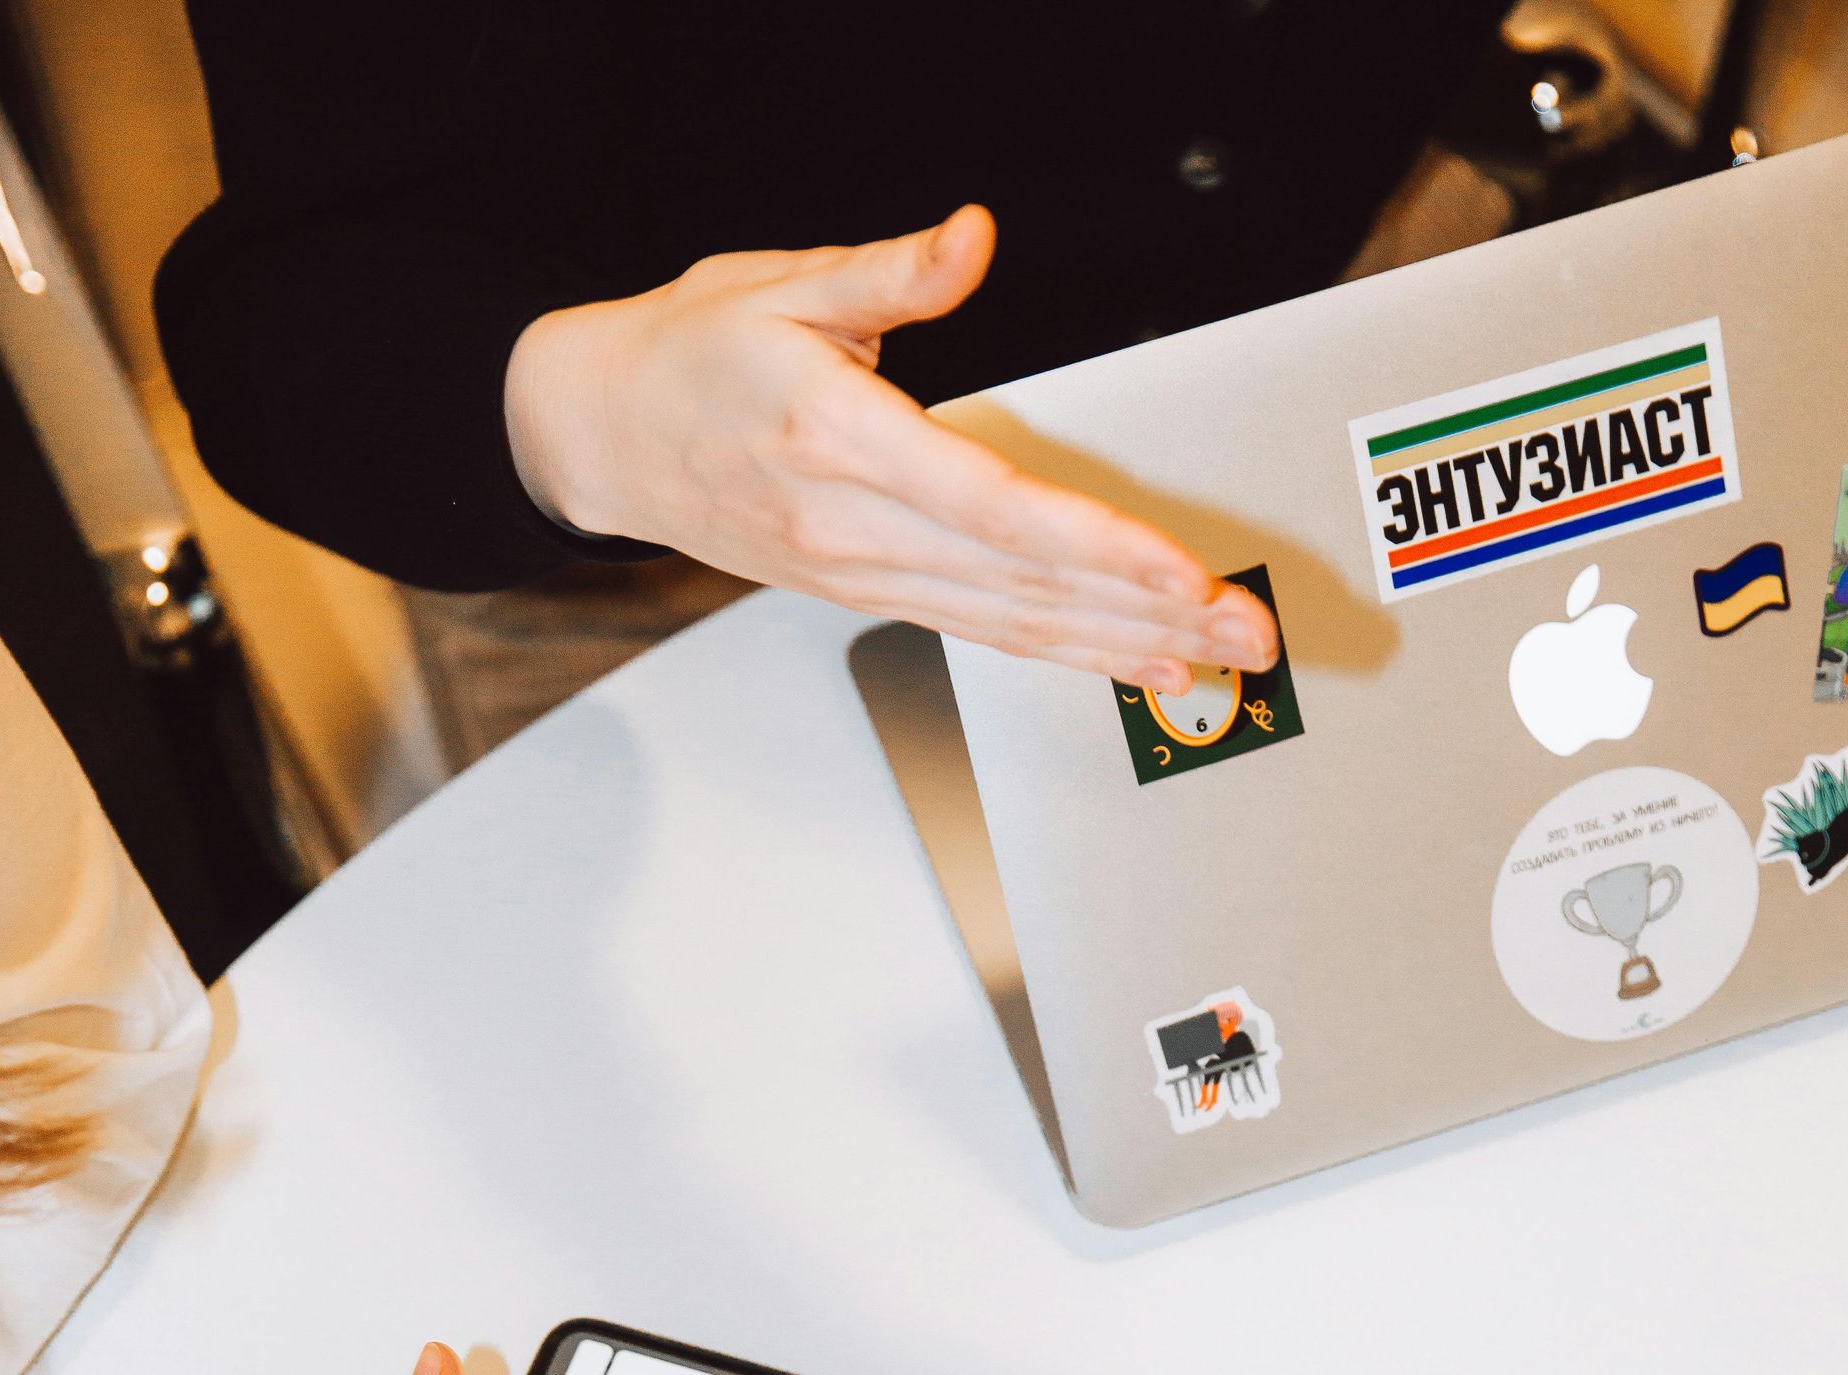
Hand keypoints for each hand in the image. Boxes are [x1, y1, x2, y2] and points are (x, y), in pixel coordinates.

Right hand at [503, 203, 1276, 692]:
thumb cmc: (689, 356)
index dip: (1103, 550)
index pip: (1001, 511)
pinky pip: (986, 630)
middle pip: (1030, 585)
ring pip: (1016, 625)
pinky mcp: (871, 593)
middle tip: (1245, 635)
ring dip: (1123, 648)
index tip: (1183, 573)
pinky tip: (1130, 661)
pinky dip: (1068, 651)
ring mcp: (865, 576)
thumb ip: (888, 275)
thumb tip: (968, 239)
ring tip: (1212, 662)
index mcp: (842, 446)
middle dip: (1150, 614)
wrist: (602, 435)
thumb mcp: (781, 284)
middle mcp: (858, 530)